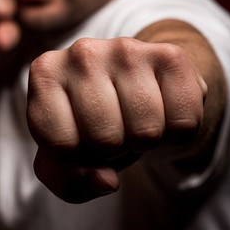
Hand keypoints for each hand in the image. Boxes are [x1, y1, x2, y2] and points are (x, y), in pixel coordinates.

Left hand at [27, 37, 206, 202]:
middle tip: (112, 130)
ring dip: (144, 141)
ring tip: (133, 119)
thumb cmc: (91, 125)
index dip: (78, 158)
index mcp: (45, 74)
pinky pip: (184, 122)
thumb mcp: (65, 159)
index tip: (81, 139)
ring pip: (146, 132)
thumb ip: (69, 181)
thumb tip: (105, 180)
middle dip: (112, 149)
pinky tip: (161, 110)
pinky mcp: (170, 55)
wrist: (131, 90)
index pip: (61, 145)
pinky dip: (176, 132)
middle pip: (104, 139)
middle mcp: (81, 53)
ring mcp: (126, 49)